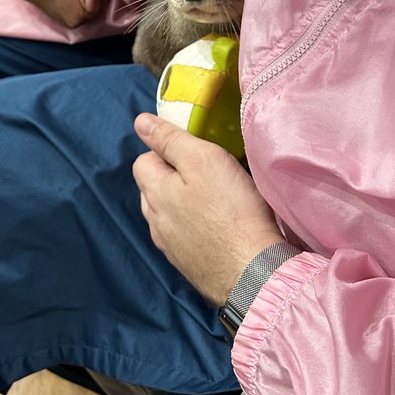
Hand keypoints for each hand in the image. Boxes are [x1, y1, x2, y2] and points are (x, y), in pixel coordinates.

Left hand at [133, 114, 285, 304]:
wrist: (253, 272)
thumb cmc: (231, 209)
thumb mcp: (204, 160)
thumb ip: (170, 140)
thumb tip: (140, 122)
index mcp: (154, 193)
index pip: (142, 161)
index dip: (166, 151)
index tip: (195, 153)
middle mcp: (155, 221)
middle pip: (153, 189)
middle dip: (172, 177)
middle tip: (207, 174)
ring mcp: (170, 247)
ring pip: (167, 214)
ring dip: (181, 203)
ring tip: (213, 200)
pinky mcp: (188, 265)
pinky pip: (182, 236)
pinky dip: (193, 227)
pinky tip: (216, 227)